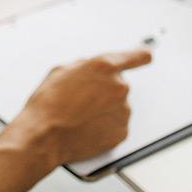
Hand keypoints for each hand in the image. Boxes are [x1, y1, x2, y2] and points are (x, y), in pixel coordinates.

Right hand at [1, 49, 150, 167]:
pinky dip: (105, 125)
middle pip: (119, 84)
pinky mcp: (122, 131)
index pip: (137, 56)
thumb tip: (91, 69)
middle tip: (83, 99)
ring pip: (118, 105)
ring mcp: (123, 111)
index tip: (145, 56)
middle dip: (104, 90)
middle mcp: (119, 87)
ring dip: (104, 108)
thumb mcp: (60, 71)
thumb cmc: (48, 104)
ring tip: (80, 116)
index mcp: (104, 67)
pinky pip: (117, 124)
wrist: (45, 135)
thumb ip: (84, 66)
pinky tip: (87, 126)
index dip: (141, 56)